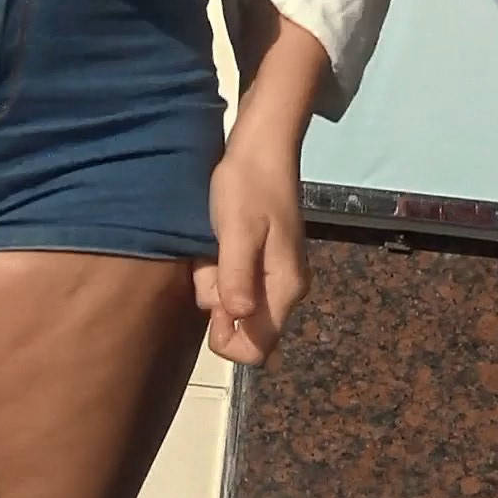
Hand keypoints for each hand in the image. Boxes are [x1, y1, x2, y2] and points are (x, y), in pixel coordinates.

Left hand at [196, 109, 309, 366]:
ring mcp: (275, 277)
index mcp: (285, 288)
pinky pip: (234, 284)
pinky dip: (219, 270)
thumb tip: (237, 319)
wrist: (262, 147)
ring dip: (215, 284)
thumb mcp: (236, 231)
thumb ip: (237, 277)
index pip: (259, 349)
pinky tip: (217, 243)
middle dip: (218, 305)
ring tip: (214, 246)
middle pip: (245, 328)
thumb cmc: (248, 186)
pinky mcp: (263, 263)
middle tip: (212, 263)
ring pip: (235, 305)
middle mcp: (286, 290)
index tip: (211, 305)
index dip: (227, 341)